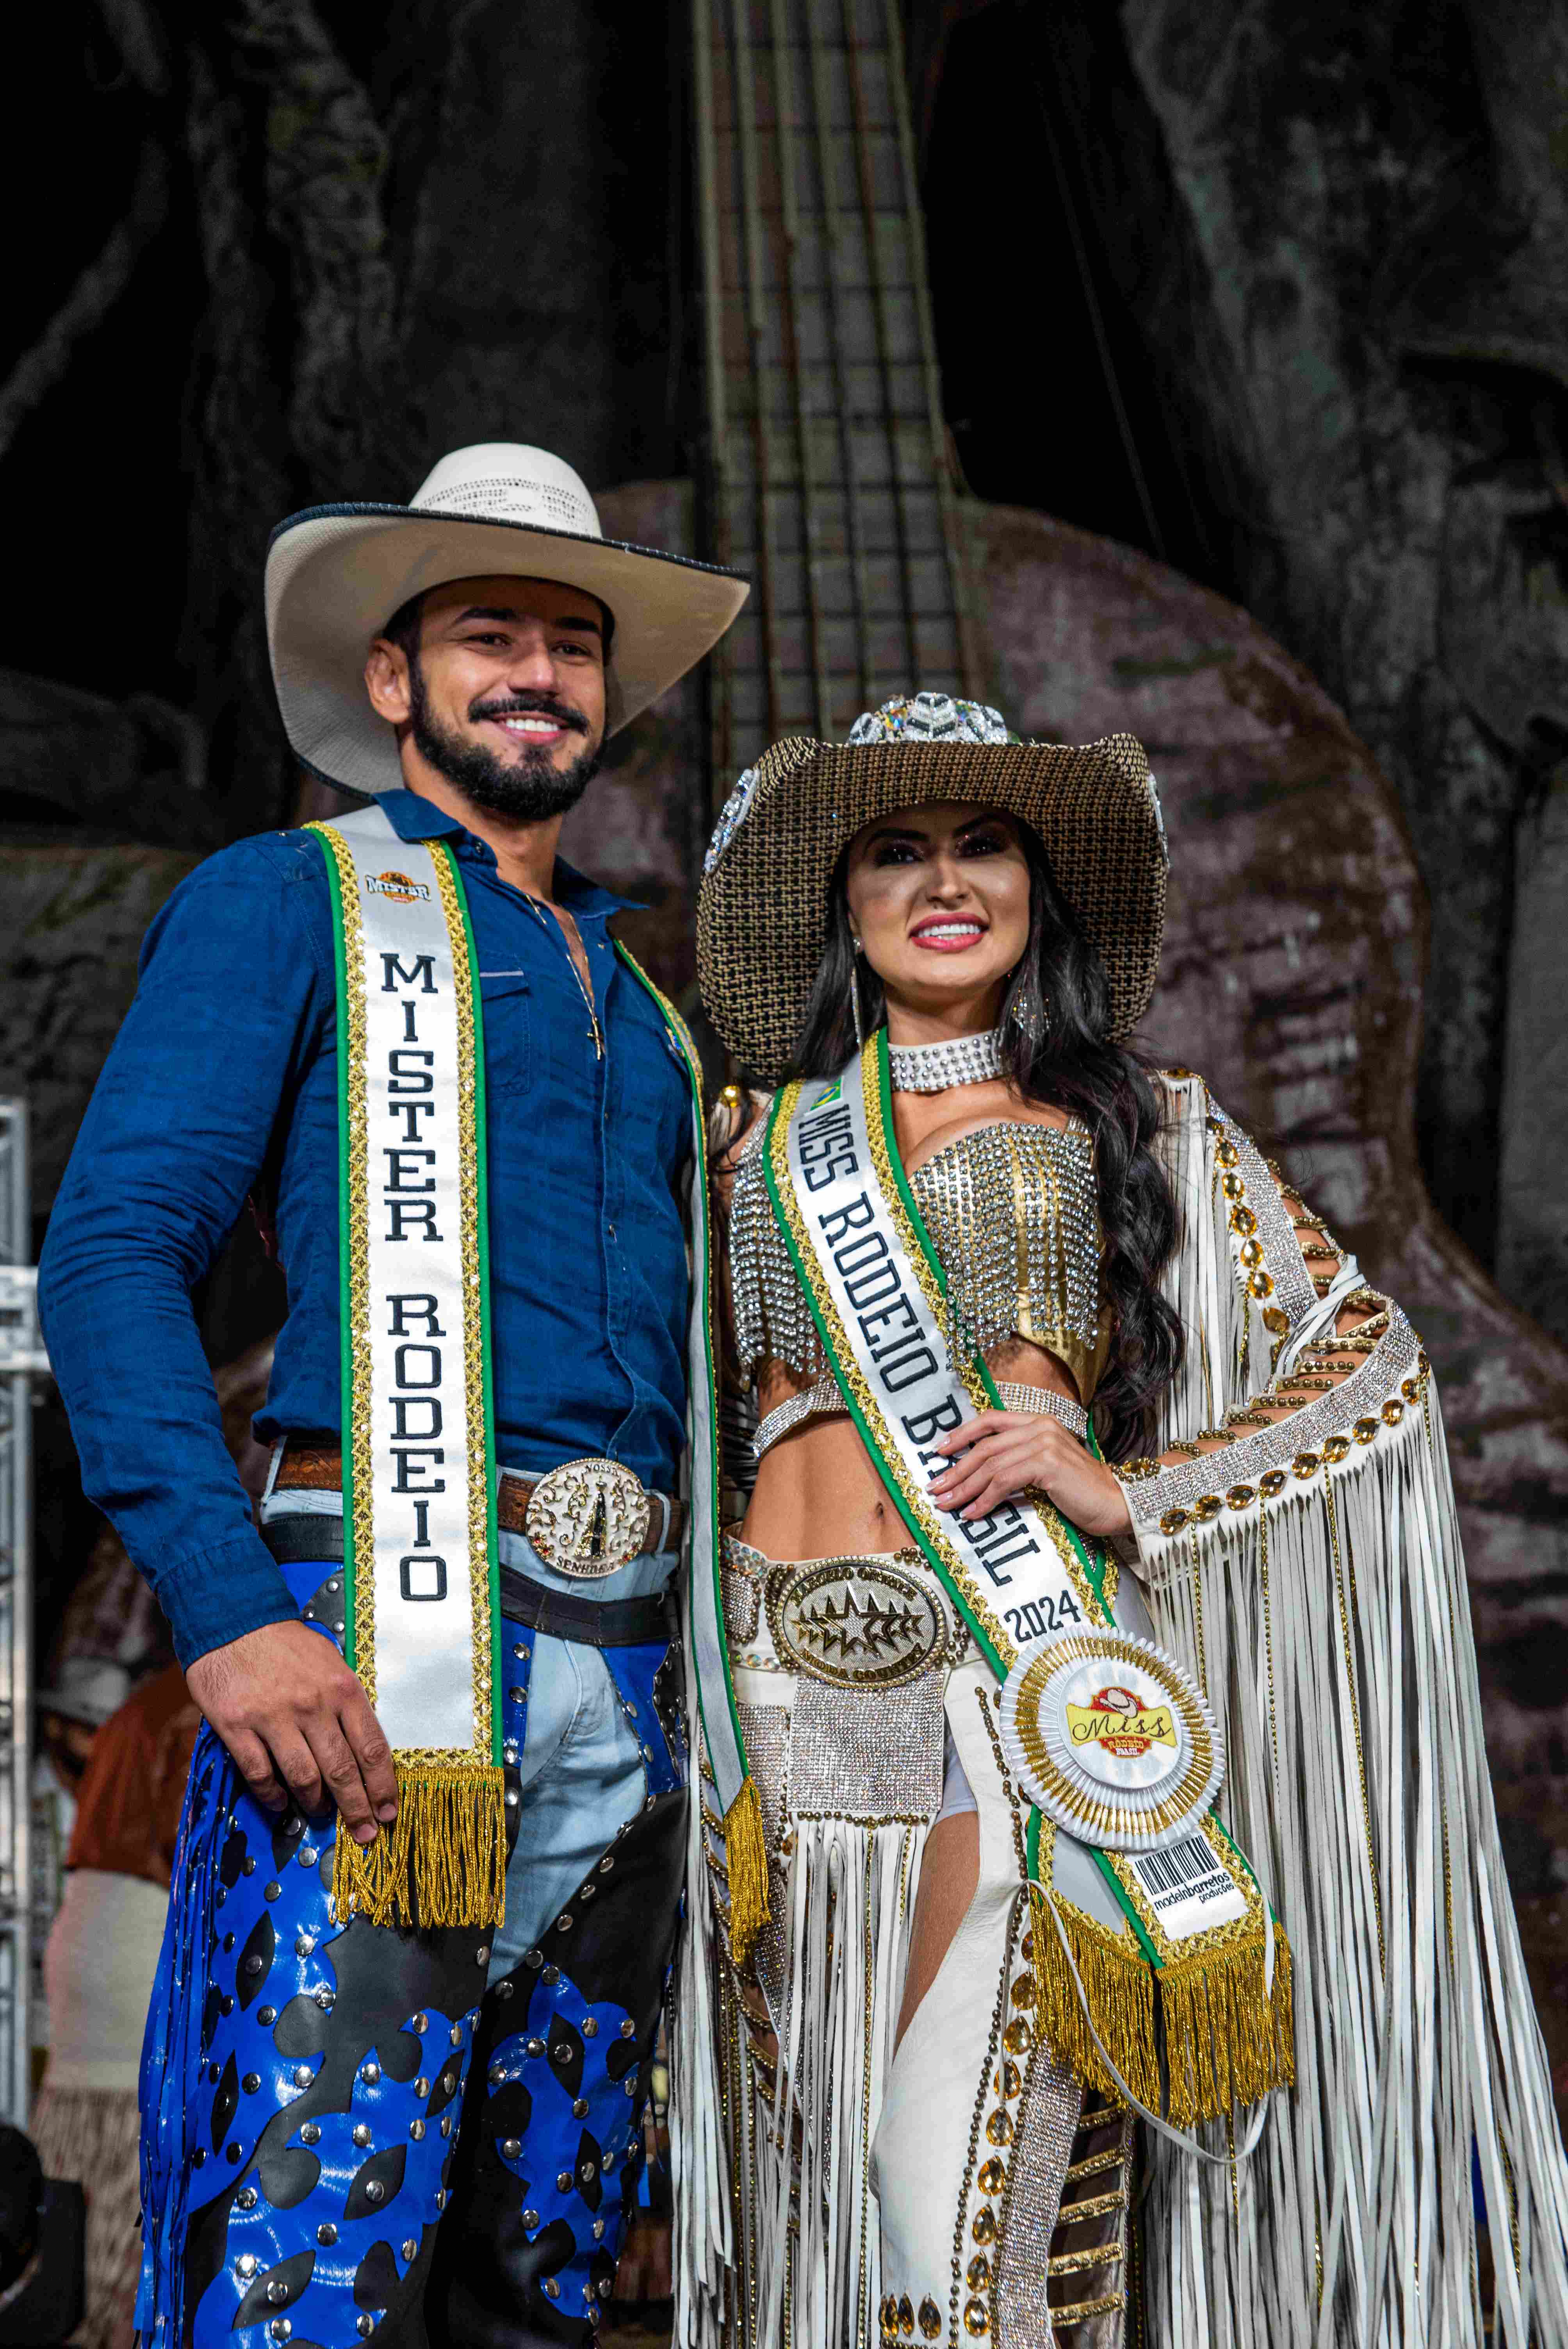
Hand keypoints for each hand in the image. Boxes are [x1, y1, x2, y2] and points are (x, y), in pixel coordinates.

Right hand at [186, 1620, 397, 1845]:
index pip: (372, 1747)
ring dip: (315, 1803)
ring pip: (304, 1777)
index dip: (383, 1786)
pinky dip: (273, 1795)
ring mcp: (274, 1718)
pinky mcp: (238, 1727)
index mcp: (341, 1689)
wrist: (234, 1619)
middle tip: (365, 1831)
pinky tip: (280, 1802)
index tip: (388, 1810)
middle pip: (342, 1770)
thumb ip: (346, 1702)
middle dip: (357, 1808)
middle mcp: (312, 1706)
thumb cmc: (284, 1643)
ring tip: (320, 1812)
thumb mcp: (330, 1662)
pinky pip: (261, 1774)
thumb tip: (362, 1746)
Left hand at [928, 1410, 1132, 1537]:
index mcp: (1038, 1422)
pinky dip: (985, 1499)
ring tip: (948, 1505)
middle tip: (936, 1489)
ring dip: (965, 1488)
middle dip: (955, 1469)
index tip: (938, 1452)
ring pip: (991, 1464)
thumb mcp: (1045, 1470)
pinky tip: (974, 1513)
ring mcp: (1045, 1443)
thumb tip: (977, 1479)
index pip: (990, 1420)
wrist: (1117, 1503)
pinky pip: (1005, 1481)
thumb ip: (1017, 1464)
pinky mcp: (1048, 1464)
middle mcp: (1040, 1426)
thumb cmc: (1081, 1492)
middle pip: (985, 1445)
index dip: (961, 1434)